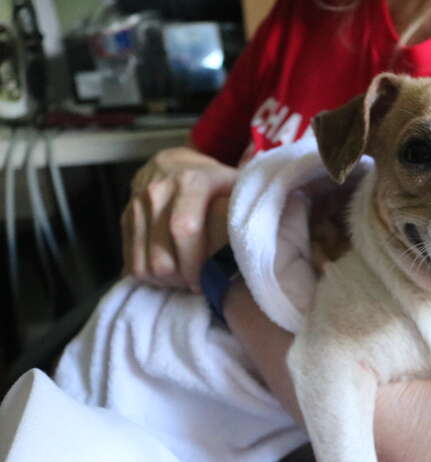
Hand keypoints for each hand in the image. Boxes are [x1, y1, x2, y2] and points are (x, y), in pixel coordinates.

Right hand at [121, 147, 236, 291]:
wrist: (174, 163)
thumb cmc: (216, 182)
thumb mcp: (236, 185)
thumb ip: (247, 207)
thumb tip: (262, 240)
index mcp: (191, 182)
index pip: (185, 229)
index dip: (195, 263)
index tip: (207, 280)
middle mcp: (159, 191)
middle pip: (162, 256)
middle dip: (181, 280)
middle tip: (198, 285)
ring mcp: (137, 205)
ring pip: (144, 263)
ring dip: (165, 282)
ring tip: (185, 281)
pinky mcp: (125, 218)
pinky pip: (131, 261)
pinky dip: (150, 276)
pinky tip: (170, 274)